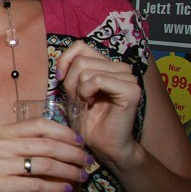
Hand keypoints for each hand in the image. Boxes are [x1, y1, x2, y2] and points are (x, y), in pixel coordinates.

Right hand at [0, 117, 89, 191]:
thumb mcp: (4, 153)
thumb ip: (26, 145)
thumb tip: (64, 145)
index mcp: (3, 132)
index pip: (39, 125)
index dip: (64, 132)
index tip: (80, 142)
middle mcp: (0, 145)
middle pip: (46, 145)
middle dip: (73, 154)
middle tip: (87, 162)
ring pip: (44, 165)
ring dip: (69, 172)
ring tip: (81, 177)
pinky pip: (35, 185)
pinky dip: (55, 188)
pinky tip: (66, 190)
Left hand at [56, 41, 142, 167]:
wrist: (105, 145)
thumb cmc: (89, 120)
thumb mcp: (73, 91)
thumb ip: (71, 72)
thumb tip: (59, 64)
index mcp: (108, 65)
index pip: (80, 46)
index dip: (64, 60)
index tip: (60, 79)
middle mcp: (121, 68)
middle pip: (80, 60)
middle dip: (70, 82)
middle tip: (77, 99)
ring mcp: (128, 77)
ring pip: (86, 70)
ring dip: (78, 90)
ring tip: (85, 103)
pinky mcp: (131, 90)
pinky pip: (97, 80)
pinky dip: (86, 92)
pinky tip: (91, 104)